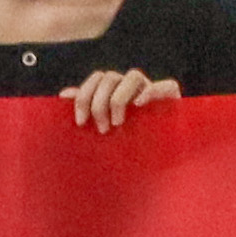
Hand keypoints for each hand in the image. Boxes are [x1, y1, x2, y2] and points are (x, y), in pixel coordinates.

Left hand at [66, 67, 184, 133]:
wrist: (158, 160)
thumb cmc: (124, 144)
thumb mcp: (102, 127)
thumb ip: (86, 109)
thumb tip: (64, 94)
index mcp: (115, 89)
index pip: (96, 79)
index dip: (84, 97)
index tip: (81, 122)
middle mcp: (132, 86)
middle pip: (110, 77)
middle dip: (100, 104)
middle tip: (103, 129)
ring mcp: (152, 89)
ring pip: (133, 76)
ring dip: (119, 99)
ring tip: (118, 124)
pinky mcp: (171, 98)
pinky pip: (165, 85)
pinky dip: (149, 92)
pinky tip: (138, 106)